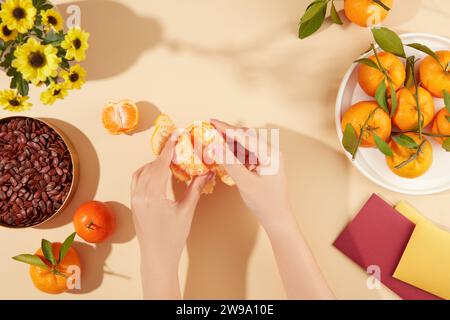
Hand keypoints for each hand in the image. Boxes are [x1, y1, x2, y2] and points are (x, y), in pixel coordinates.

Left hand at [131, 133, 212, 298]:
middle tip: (178, 144)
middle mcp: (140, 195)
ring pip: (142, 171)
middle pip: (152, 166)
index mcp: (153, 196)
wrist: (157, 256)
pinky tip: (156, 172)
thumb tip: (206, 172)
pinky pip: (137, 180)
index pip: (161, 165)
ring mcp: (134, 199)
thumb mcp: (187, 211)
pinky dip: (146, 171)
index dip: (170, 148)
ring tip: (169, 158)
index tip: (177, 135)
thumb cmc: (173, 237)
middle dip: (165, 153)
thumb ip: (195, 188)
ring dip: (155, 162)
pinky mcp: (133, 202)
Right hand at [210, 120, 333, 298]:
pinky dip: (235, 153)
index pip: (245, 136)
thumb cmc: (265, 202)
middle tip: (211, 130)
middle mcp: (272, 153)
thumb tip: (214, 147)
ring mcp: (269, 159)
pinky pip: (248, 154)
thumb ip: (229, 163)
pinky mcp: (264, 165)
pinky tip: (225, 154)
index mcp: (271, 154)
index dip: (227, 128)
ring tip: (215, 142)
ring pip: (246, 145)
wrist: (277, 218)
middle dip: (228, 134)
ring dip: (231, 144)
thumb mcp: (245, 182)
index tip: (213, 121)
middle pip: (246, 137)